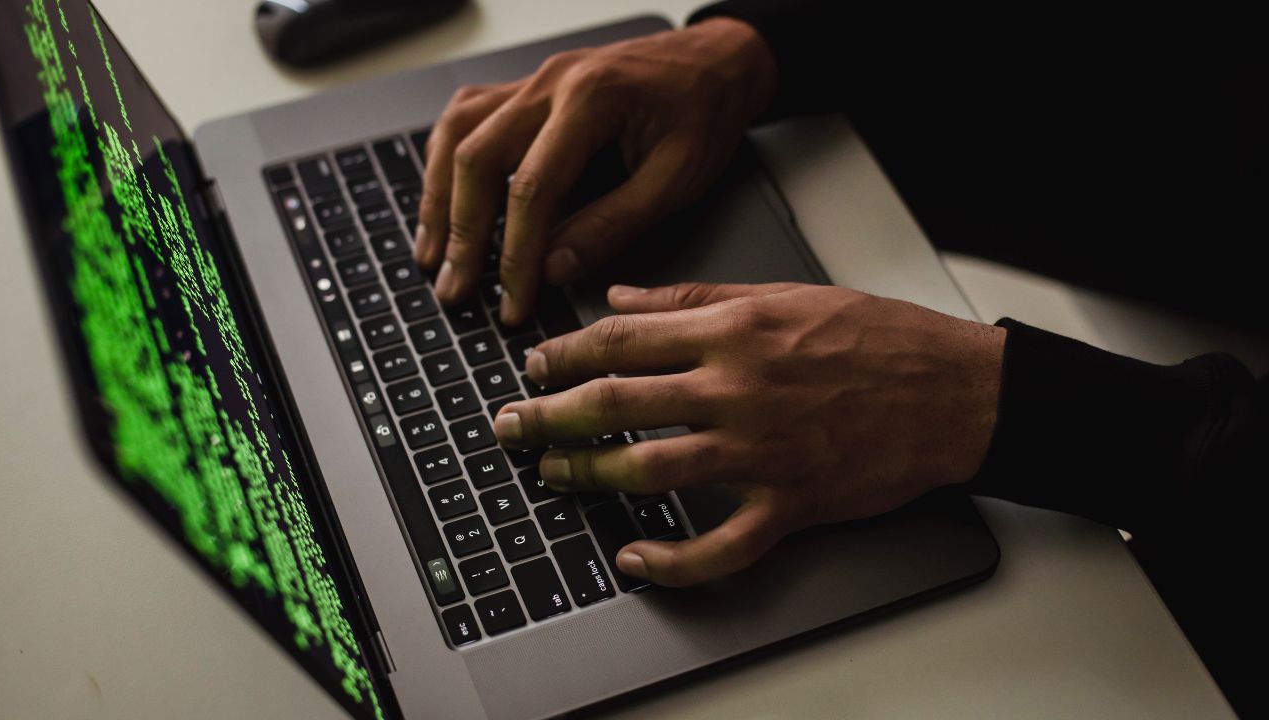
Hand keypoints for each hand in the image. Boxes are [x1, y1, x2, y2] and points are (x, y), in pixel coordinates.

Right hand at [414, 19, 776, 322]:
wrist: (716, 62)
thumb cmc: (703, 111)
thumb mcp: (676, 178)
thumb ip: (614, 224)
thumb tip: (555, 268)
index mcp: (591, 100)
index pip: (532, 187)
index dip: (516, 254)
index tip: (512, 300)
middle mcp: (550, 83)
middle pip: (477, 157)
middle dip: (462, 233)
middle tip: (455, 289)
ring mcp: (533, 81)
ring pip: (458, 134)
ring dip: (438, 197)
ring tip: (432, 254)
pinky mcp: (528, 89)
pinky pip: (467, 118)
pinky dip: (446, 162)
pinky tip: (441, 198)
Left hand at [492, 282, 1005, 585]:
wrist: (954, 391)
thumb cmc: (877, 337)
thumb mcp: (783, 293)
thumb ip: (694, 295)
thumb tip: (622, 297)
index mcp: (734, 329)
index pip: (622, 339)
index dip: (563, 355)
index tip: (532, 367)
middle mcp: (738, 387)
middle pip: (617, 403)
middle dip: (550, 416)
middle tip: (511, 426)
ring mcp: (762, 450)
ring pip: (652, 469)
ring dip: (590, 476)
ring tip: (553, 476)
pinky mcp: (791, 503)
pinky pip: (721, 545)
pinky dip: (672, 561)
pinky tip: (635, 560)